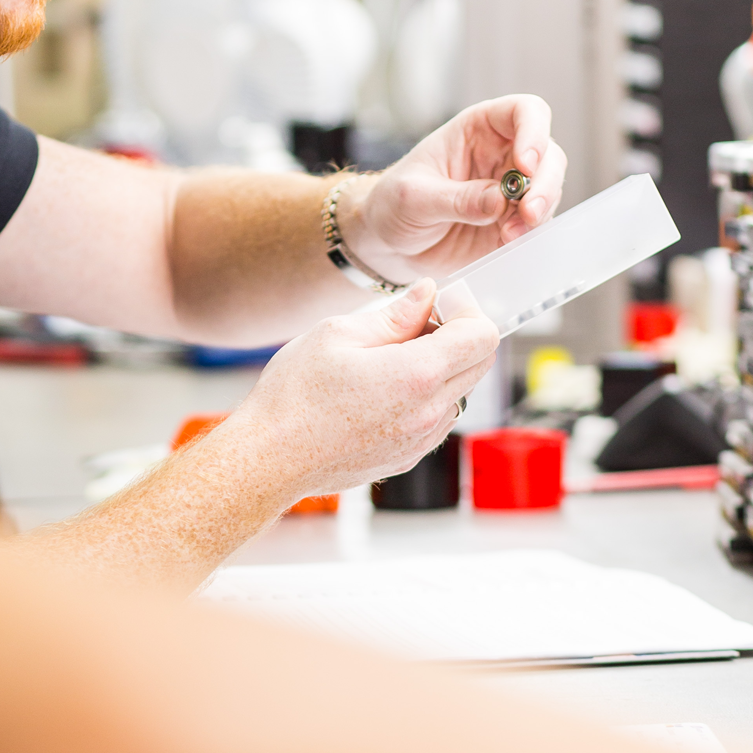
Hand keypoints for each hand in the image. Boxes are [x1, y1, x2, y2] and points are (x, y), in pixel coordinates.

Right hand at [229, 281, 497, 501]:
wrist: (270, 458)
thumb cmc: (294, 396)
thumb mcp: (338, 335)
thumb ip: (395, 315)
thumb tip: (427, 294)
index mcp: (416, 375)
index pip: (483, 336)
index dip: (466, 311)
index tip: (440, 304)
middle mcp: (429, 413)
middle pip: (480, 363)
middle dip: (458, 336)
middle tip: (415, 324)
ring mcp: (421, 440)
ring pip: (459, 391)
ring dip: (442, 369)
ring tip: (391, 360)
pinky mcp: (408, 457)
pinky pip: (437, 418)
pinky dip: (425, 397)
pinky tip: (383, 390)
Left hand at [341, 96, 567, 284]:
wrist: (387, 242)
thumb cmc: (392, 204)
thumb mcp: (413, 197)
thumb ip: (455, 199)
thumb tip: (499, 201)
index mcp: (478, 130)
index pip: (524, 112)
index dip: (534, 132)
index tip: (525, 164)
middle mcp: (502, 155)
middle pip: (548, 154)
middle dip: (544, 183)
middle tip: (528, 211)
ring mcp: (511, 190)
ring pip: (549, 190)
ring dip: (539, 212)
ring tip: (510, 234)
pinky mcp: (512, 222)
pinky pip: (536, 224)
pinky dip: (530, 233)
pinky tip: (508, 242)